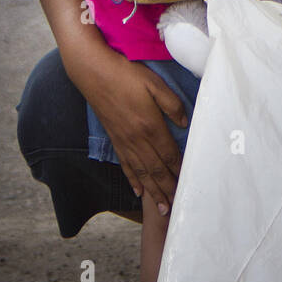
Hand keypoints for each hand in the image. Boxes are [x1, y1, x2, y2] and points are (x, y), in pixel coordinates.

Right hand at [65, 46, 187, 212]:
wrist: (93, 72)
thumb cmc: (126, 74)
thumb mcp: (155, 84)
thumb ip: (172, 105)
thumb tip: (185, 123)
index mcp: (150, 126)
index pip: (170, 155)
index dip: (180, 171)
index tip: (188, 185)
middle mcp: (137, 139)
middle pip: (156, 170)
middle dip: (167, 190)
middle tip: (175, 209)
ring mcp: (123, 141)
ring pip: (141, 172)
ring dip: (152, 191)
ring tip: (161, 208)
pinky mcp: (114, 138)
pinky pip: (125, 164)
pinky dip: (133, 179)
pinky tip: (138, 190)